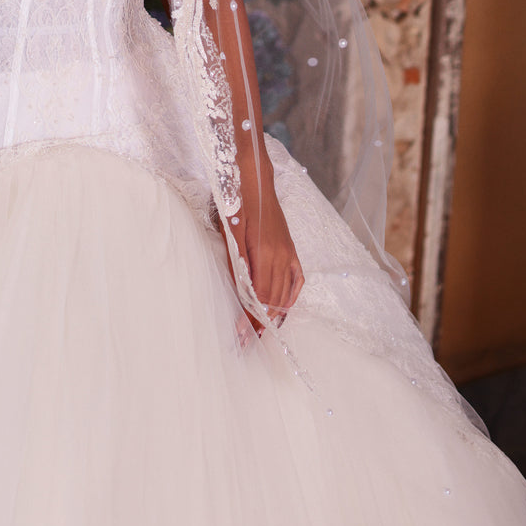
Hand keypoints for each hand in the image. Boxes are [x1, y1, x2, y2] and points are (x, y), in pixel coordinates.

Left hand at [225, 175, 303, 335]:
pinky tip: (281, 311)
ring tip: (261, 334)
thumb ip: (236, 262)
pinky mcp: (292, 251)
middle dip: (258, 324)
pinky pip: (295, 283)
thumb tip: (239, 291)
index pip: (258, 296)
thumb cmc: (237, 203)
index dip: (249, 319)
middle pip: (271, 300)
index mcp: (264, 252)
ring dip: (272, 316)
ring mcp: (289, 255)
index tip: (240, 337)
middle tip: (246, 344)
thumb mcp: (230, 231)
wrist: (256, 181)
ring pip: (283, 294)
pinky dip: (289, 300)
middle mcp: (280, 256)